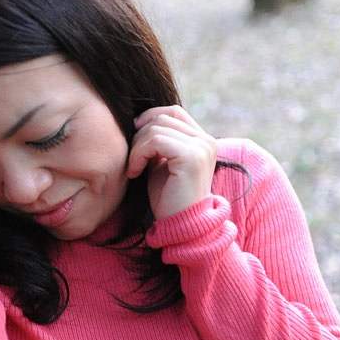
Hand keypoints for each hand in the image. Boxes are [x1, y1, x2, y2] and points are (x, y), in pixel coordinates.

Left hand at [126, 105, 217, 219]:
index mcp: (202, 140)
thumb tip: (138, 120)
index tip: (135, 142)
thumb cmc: (169, 199)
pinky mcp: (191, 156)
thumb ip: (157, 142)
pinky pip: (155, 140)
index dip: (149, 119)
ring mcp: (201, 147)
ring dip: (137, 148)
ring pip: (156, 127)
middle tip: (133, 160)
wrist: (182, 227)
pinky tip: (135, 172)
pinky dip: (138, 154)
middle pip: (162, 117)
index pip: (173, 112)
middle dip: (140, 135)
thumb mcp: (161, 164)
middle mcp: (206, 140)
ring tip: (134, 169)